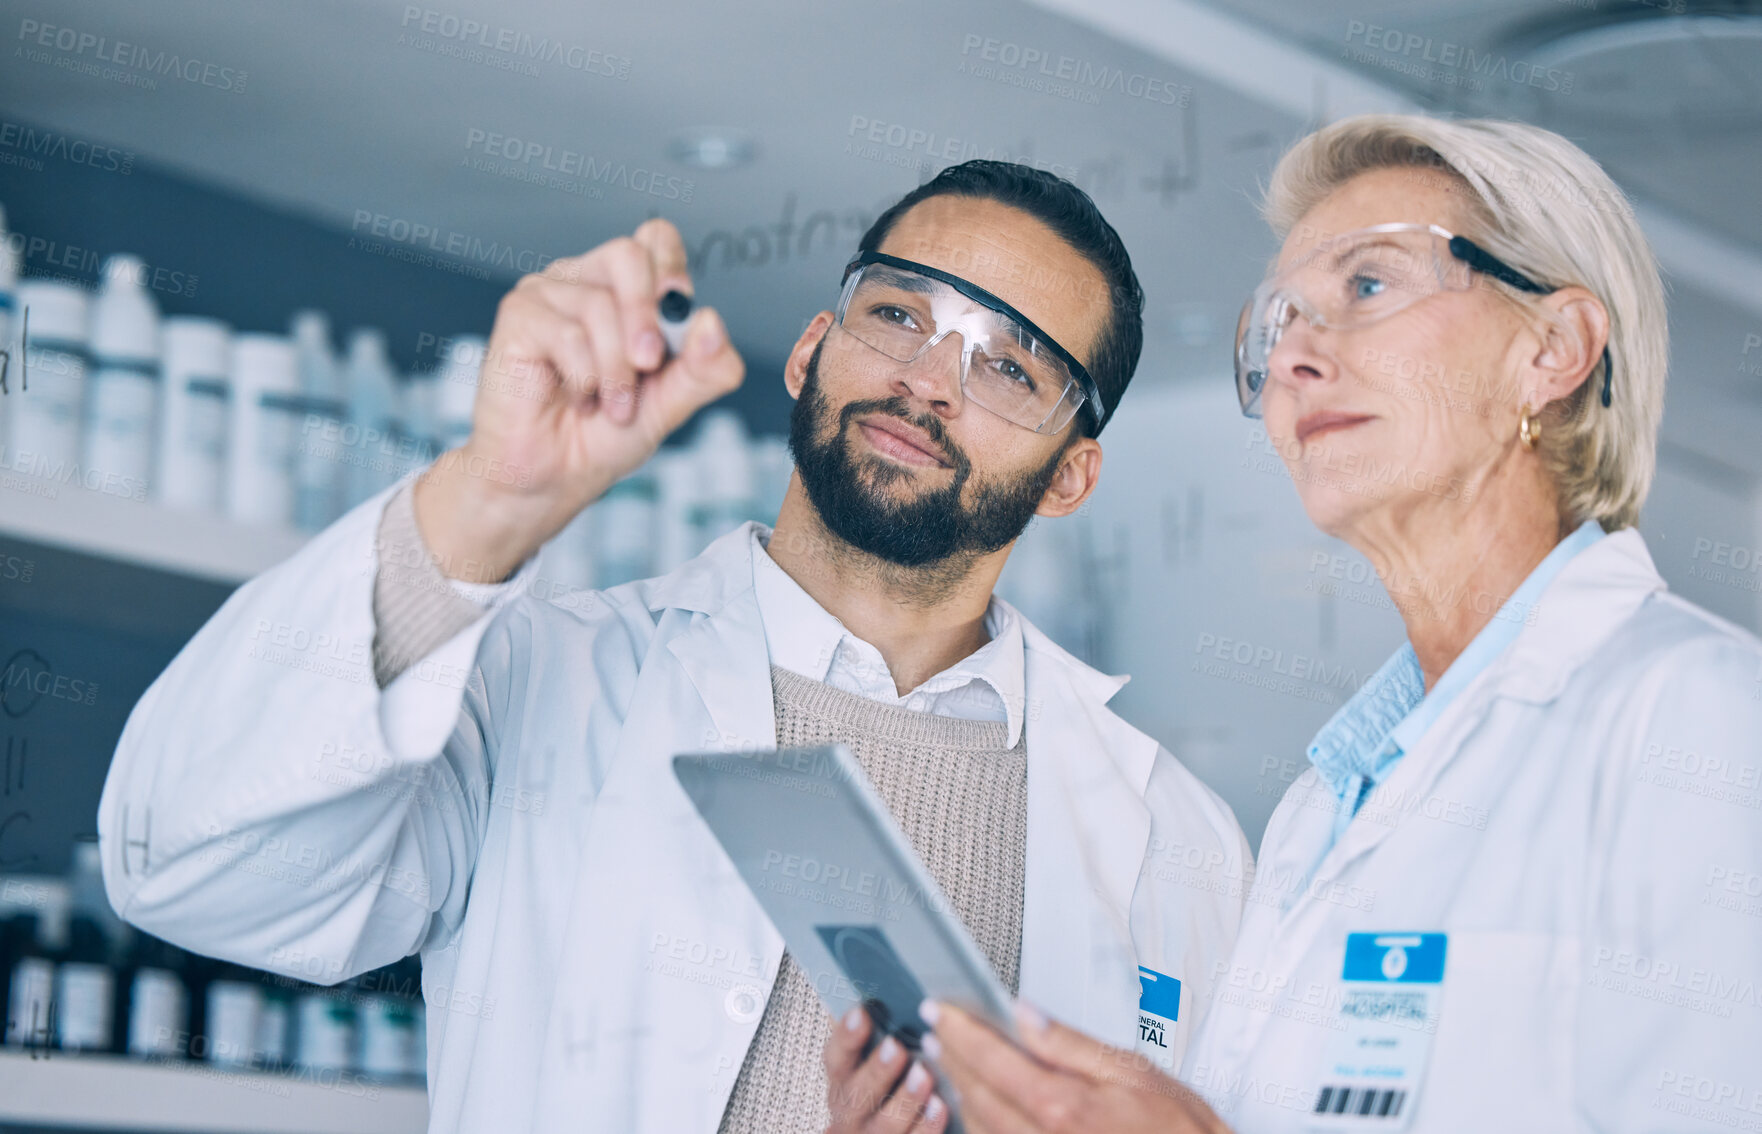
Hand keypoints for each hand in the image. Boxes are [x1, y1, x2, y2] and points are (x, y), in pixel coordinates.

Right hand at [413, 218, 744, 581]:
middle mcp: (586, 280)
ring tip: (611, 405)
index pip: (656, 240)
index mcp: (625, 290)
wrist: (553, 478)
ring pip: (600, 304)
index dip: (672, 272)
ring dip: (616, 370)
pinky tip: (576, 398)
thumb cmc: (605, 436)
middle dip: (647, 318)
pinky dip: (584, 377)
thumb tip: (711, 322)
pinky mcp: (519, 316)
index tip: (678, 319)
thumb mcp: (671, 404)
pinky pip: (567, 332)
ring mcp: (548, 294)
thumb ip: (703, 369)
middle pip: (629, 255)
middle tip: (649, 366)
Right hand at [824, 1006, 949, 1133]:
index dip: (846, 1036)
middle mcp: (852, 1109)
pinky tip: (941, 1108)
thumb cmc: (881, 1086)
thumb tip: (882, 984)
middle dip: (877, 1069)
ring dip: (905, 1099)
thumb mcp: (869, 1058)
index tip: (861, 1013)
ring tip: (924, 1076)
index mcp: (843, 1078)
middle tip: (896, 1048)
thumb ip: (876, 1030)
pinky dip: (926, 1126)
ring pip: (885, 1123)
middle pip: (858, 1093)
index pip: (836, 1056)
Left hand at [922, 1000, 1231, 1133]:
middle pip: (978, 1095)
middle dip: (952, 1059)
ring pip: (981, 1128)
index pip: (993, 1060)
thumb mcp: (1131, 1069)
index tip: (940, 1011)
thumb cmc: (1176, 1128)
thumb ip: (1069, 1043)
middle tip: (935, 1032)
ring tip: (947, 1062)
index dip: (960, 1032)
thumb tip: (1025, 1013)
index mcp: (1064, 1107)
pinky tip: (977, 1106)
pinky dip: (980, 1125)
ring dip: (960, 1093)